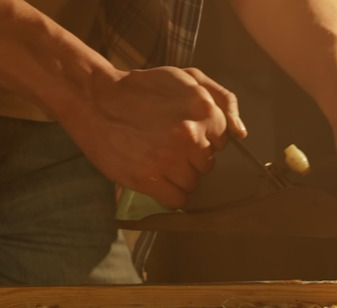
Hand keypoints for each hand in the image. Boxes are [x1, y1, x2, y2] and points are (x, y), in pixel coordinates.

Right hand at [59, 66, 245, 208]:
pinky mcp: (149, 179)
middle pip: (207, 165)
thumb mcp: (187, 77)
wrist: (96, 100)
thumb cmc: (143, 89)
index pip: (221, 143)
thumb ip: (222, 99)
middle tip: (165, 144)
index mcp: (204, 110)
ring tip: (156, 158)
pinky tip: (155, 178)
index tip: (183, 132)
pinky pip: (176, 200)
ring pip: (192, 184)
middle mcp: (190, 135)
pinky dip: (168, 194)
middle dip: (190, 158)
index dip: (202, 139)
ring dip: (178, 176)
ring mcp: (170, 159)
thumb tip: (240, 133)